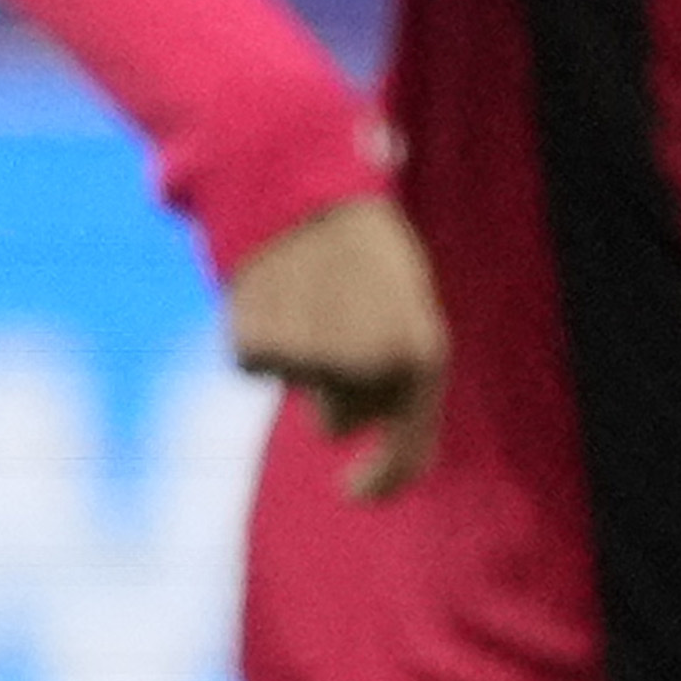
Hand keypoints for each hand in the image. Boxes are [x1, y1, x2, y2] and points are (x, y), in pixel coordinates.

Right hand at [228, 192, 450, 500]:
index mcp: (422, 353)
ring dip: (301, 354)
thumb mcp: (405, 304)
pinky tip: (274, 292)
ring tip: (311, 293)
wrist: (302, 187)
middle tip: (338, 315)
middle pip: (340, 420)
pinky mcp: (258, 348)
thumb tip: (348, 433)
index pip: (409, 447)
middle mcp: (370, 365)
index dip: (385, 478)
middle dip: (336, 386)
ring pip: (299, 390)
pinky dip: (262, 336)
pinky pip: (260, 365)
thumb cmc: (364, 251)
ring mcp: (313, 359)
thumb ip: (392, 370)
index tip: (357, 493)